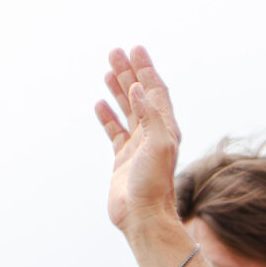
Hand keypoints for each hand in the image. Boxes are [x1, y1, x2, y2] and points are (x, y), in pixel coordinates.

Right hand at [92, 46, 184, 234]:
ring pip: (128, 110)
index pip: (156, 91)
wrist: (144, 217)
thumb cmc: (155, 185)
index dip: (146, 69)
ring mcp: (138, 146)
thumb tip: (139, 90)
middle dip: (130, 72)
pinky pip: (115, 131)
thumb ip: (151, 117)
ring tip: (108, 69)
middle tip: (116, 51)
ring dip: (118, 89)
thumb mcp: (158, 146)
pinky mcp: (124, 159)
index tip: (135, 49)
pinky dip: (108, 116)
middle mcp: (154, 134)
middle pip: (141, 95)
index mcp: (166, 128)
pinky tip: (100, 104)